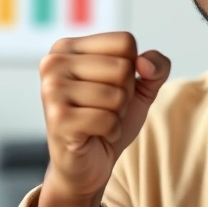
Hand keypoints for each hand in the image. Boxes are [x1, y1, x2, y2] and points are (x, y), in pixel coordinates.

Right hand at [34, 32, 169, 206]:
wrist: (86, 164)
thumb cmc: (107, 120)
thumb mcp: (140, 88)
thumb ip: (155, 66)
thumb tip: (145, 62)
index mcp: (68, 47)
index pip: (125, 42)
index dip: (131, 69)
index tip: (109, 86)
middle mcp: (54, 62)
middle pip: (123, 68)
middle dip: (124, 94)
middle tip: (103, 108)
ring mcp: (51, 89)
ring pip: (117, 95)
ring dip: (117, 114)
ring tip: (98, 121)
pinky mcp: (57, 118)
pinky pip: (108, 119)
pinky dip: (111, 131)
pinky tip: (95, 135)